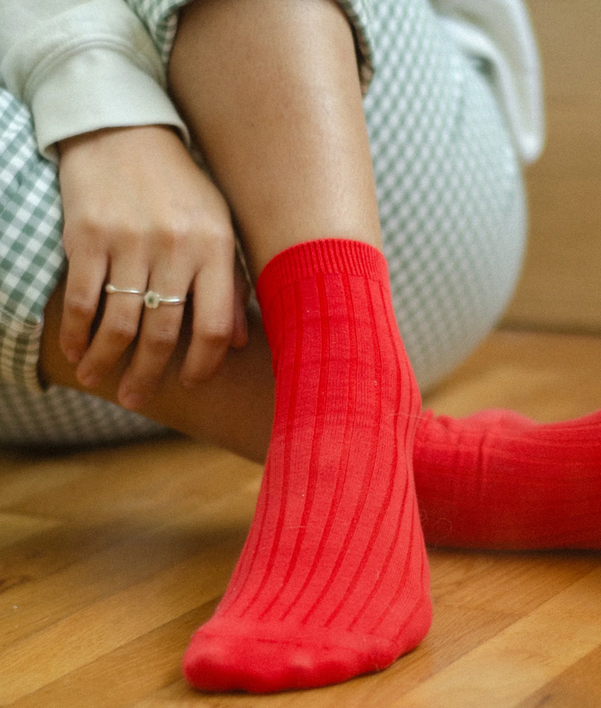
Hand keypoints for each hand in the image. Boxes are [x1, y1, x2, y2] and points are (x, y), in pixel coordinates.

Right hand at [57, 125, 247, 410]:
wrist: (125, 130)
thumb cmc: (183, 188)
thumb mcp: (221, 229)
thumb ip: (233, 284)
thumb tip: (241, 343)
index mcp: (216, 250)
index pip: (215, 327)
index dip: (204, 364)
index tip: (191, 382)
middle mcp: (175, 249)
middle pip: (163, 333)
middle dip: (148, 375)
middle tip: (136, 400)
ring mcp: (129, 242)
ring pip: (118, 323)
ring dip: (106, 360)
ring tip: (100, 381)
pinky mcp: (86, 235)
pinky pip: (79, 298)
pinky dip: (74, 332)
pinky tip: (74, 351)